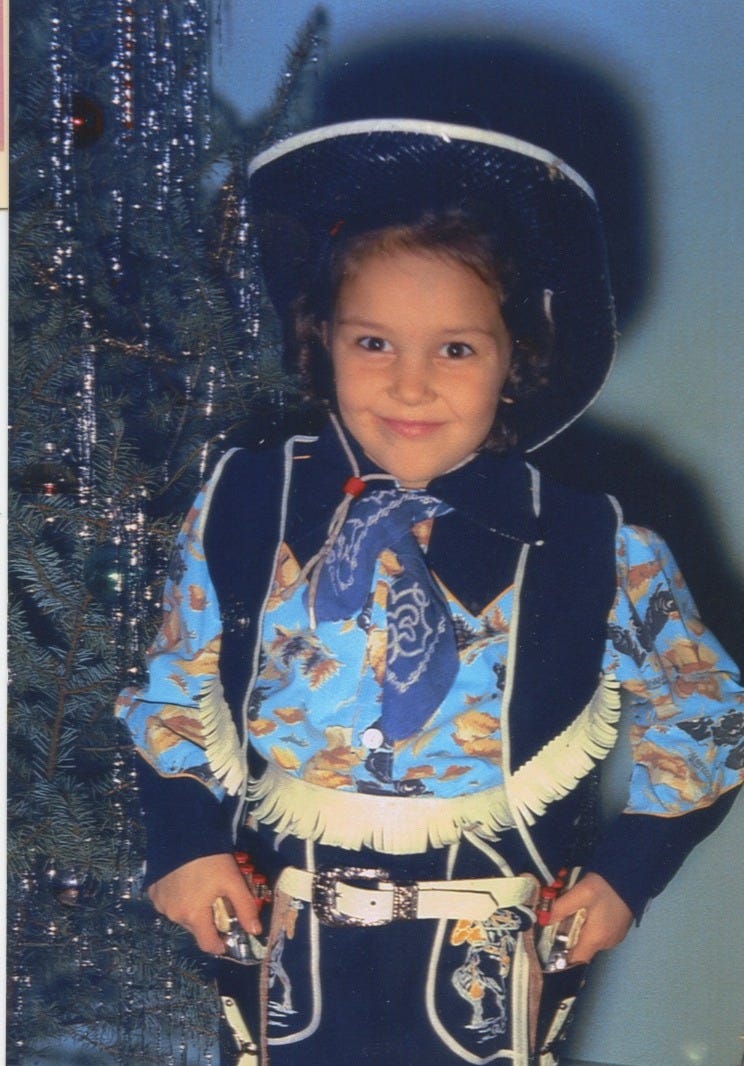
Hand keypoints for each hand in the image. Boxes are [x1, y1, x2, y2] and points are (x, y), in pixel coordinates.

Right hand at [147, 853, 261, 954]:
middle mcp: (173, 915)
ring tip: (201, 888)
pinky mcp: (152, 892)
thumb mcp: (233, 881)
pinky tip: (185, 882)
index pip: (207, 944)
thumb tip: (255, 930)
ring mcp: (160, 904)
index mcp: (193, 915)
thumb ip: (245, 908)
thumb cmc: (211, 859)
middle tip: (217, 902)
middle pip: (195, 928)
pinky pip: (168, 903)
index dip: (220, 944)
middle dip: (208, 921)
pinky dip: (177, 898)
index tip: (228, 937)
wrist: (183, 833)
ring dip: (192, 909)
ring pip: (181, 915)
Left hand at [549, 872, 632, 963]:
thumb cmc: (605, 886)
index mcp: (596, 938)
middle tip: (560, 920)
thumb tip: (545, 921)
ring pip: (591, 942)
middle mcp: (607, 943)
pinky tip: (588, 912)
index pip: (576, 958)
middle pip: (582, 949)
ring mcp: (615, 937)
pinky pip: (600, 935)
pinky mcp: (619, 930)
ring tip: (574, 913)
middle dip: (570, 938)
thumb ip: (562, 907)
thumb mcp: (580, 893)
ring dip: (581, 931)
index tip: (551, 942)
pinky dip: (591, 927)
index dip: (562, 954)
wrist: (631, 876)